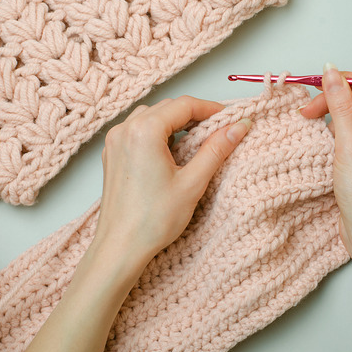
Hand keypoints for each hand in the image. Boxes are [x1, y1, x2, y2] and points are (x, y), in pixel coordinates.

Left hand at [94, 96, 251, 271]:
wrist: (120, 247)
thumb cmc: (152, 220)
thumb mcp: (192, 182)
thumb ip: (216, 149)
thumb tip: (239, 127)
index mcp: (144, 132)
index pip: (184, 104)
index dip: (211, 109)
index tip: (231, 119)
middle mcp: (124, 130)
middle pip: (167, 108)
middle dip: (195, 114)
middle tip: (220, 130)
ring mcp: (115, 142)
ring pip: (152, 117)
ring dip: (176, 122)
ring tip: (198, 140)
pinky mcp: (112, 155)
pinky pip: (138, 131)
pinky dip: (158, 133)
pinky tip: (173, 151)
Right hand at [300, 64, 351, 351]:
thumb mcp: (348, 145)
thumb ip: (339, 104)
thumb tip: (330, 73)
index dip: (345, 82)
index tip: (318, 81)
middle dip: (337, 100)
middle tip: (308, 107)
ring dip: (337, 114)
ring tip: (311, 119)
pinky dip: (342, 129)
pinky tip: (325, 134)